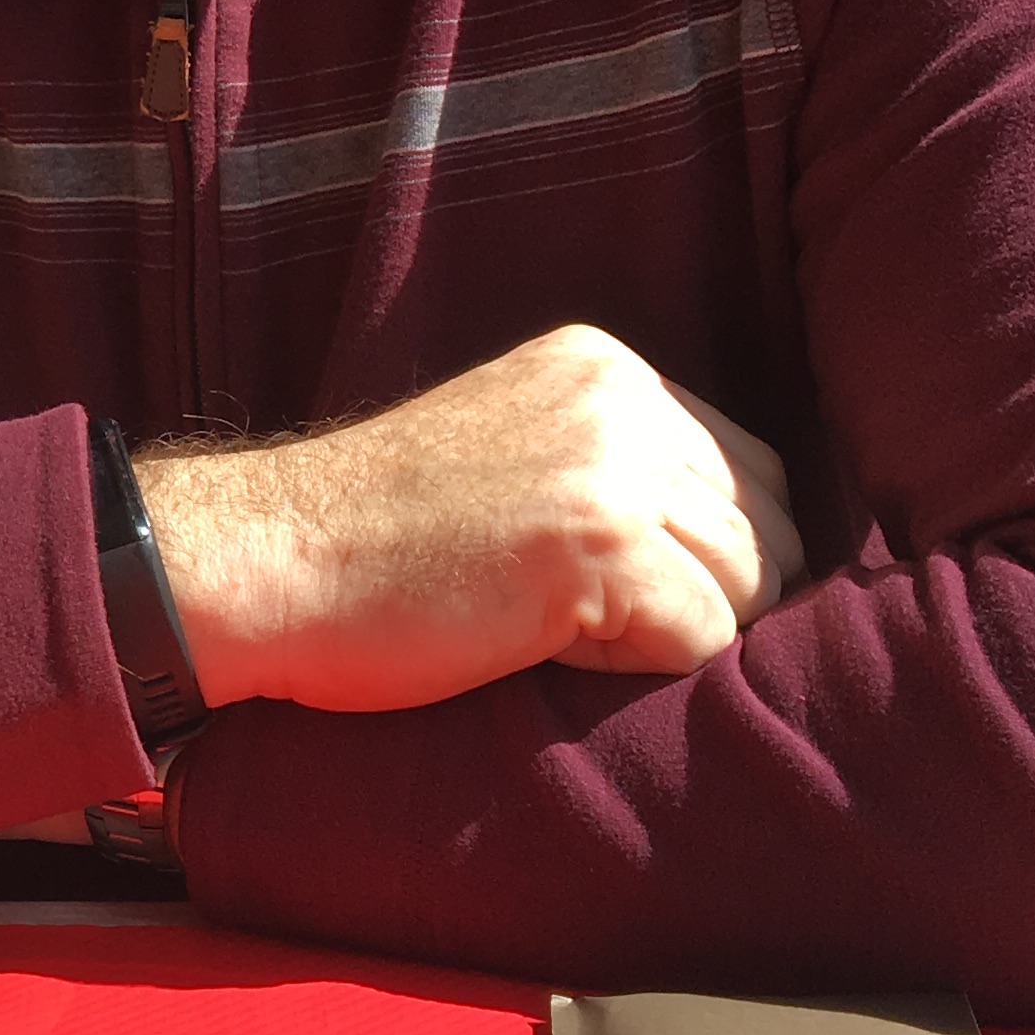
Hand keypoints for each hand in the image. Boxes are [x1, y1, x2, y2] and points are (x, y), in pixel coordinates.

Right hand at [141, 324, 806, 711]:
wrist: (266, 560)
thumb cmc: (368, 540)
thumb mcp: (508, 453)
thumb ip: (607, 464)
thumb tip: (736, 545)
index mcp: (603, 366)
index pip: (745, 467)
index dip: (698, 549)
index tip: (603, 584)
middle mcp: (624, 399)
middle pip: (769, 524)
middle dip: (706, 592)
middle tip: (586, 620)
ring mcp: (617, 467)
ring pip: (751, 584)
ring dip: (672, 632)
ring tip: (554, 627)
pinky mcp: (605, 545)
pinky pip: (707, 639)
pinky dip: (644, 668)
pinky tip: (544, 644)